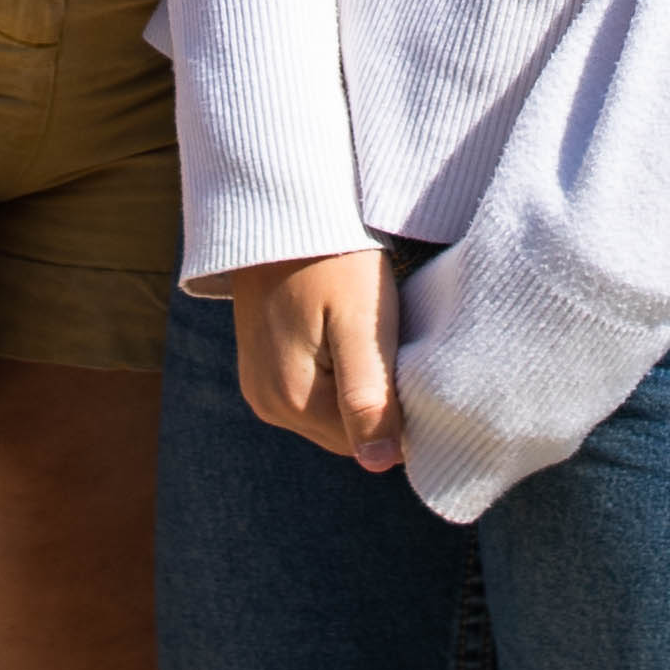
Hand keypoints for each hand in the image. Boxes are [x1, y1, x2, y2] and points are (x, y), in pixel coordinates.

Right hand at [219, 248, 403, 473]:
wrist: (280, 204)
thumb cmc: (331, 259)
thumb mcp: (360, 324)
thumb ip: (368, 396)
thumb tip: (379, 464)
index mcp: (292, 400)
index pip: (365, 444)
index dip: (397, 413)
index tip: (410, 364)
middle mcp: (267, 403)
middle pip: (345, 432)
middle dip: (376, 402)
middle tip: (393, 344)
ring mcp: (259, 385)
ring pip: (330, 411)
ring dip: (357, 385)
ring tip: (368, 333)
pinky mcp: (260, 365)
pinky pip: (311, 389)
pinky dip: (336, 371)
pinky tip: (346, 332)